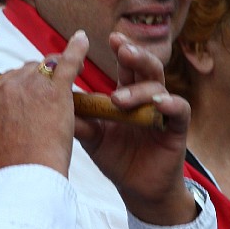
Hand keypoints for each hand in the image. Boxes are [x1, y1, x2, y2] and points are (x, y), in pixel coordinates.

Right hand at [0, 30, 89, 176]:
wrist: (26, 176)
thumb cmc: (14, 165)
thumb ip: (1, 118)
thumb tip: (11, 115)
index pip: (10, 78)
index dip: (27, 86)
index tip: (35, 94)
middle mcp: (7, 85)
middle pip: (30, 69)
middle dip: (42, 79)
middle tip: (54, 93)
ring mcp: (31, 85)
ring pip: (48, 65)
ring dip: (59, 70)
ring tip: (74, 72)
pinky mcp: (55, 90)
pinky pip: (66, 61)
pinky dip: (77, 48)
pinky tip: (83, 39)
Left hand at [76, 32, 196, 225]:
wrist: (138, 190)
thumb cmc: (117, 159)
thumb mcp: (93, 138)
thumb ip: (78, 119)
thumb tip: (49, 103)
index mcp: (129, 94)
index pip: (127, 66)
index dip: (122, 50)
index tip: (111, 38)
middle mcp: (148, 99)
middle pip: (146, 67)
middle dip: (135, 55)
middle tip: (121, 49)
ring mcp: (164, 112)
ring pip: (158, 87)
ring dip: (139, 89)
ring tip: (118, 100)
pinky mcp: (178, 129)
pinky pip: (180, 109)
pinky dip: (170, 104)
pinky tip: (159, 103)